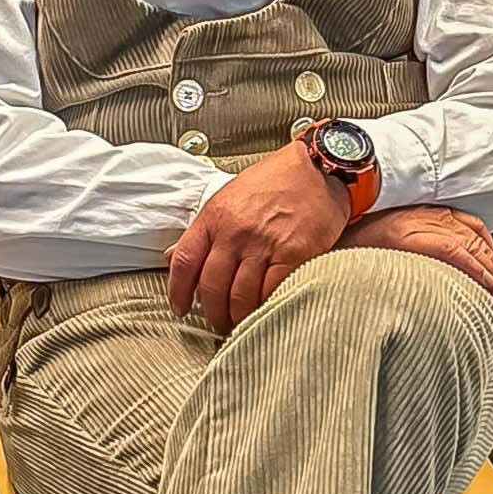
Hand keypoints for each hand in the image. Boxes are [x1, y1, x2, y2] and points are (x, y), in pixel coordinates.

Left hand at [168, 141, 350, 333]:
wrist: (316, 169)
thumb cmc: (275, 182)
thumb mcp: (229, 196)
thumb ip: (206, 229)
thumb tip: (175, 256)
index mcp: (215, 217)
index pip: (184, 261)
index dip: (177, 292)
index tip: (180, 308)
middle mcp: (235, 232)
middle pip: (211, 287)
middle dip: (213, 313)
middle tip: (219, 323)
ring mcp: (264, 244)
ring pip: (240, 297)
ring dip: (238, 318)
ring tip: (241, 324)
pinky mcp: (293, 255)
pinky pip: (272, 293)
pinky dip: (265, 308)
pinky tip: (265, 312)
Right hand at [339, 205, 492, 312]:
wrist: (322, 236)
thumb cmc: (348, 248)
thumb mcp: (383, 249)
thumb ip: (408, 258)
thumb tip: (424, 283)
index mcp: (423, 214)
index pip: (470, 231)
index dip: (488, 259)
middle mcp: (427, 214)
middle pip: (477, 240)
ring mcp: (420, 222)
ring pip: (474, 246)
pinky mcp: (412, 234)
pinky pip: (457, 253)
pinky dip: (478, 271)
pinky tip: (489, 290)